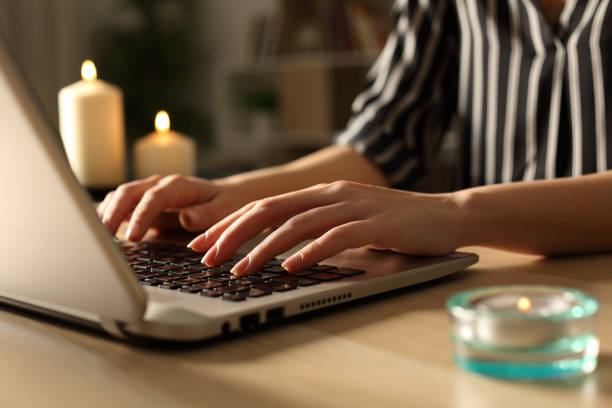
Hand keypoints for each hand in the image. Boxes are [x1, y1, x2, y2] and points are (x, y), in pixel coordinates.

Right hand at [98, 174, 250, 240]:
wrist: (225, 195)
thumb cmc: (225, 204)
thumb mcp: (223, 210)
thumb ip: (205, 215)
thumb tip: (185, 218)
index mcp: (179, 186)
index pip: (154, 198)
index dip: (140, 216)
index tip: (132, 238)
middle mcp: (159, 184)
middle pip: (128, 192)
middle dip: (112, 214)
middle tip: (103, 240)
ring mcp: (148, 190)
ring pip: (119, 196)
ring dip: (105, 214)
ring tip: (96, 237)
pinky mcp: (142, 200)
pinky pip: (119, 202)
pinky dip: (106, 213)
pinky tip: (98, 230)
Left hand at [187, 181, 463, 275]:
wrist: (446, 214)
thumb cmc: (395, 223)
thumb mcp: (348, 219)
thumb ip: (318, 226)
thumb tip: (281, 247)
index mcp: (322, 193)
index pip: (266, 205)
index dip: (231, 222)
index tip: (204, 242)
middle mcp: (332, 195)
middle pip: (271, 209)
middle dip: (234, 232)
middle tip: (207, 256)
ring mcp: (354, 207)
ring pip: (298, 223)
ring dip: (264, 247)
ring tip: (240, 269)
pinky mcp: (376, 224)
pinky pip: (336, 236)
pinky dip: (311, 251)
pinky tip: (291, 266)